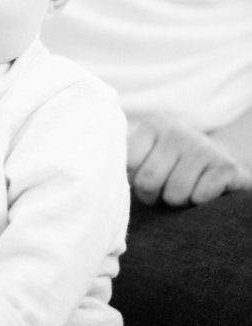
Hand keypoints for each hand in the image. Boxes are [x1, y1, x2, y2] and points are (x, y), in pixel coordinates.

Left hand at [128, 112, 251, 205]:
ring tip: (184, 188)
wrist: (220, 159)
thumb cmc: (173, 163)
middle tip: (163, 189)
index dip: (134, 180)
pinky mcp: (225, 166)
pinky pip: (199, 198)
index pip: (128, 163)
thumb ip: (125, 161)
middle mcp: (178, 130)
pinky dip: (199, 202)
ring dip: (177, 202)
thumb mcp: (148, 152)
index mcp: (153, 124)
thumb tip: (101, 182)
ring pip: (174, 195)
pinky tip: (203, 188)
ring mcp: (203, 147)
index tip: (143, 177)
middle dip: (152, 196)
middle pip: (148, 182)